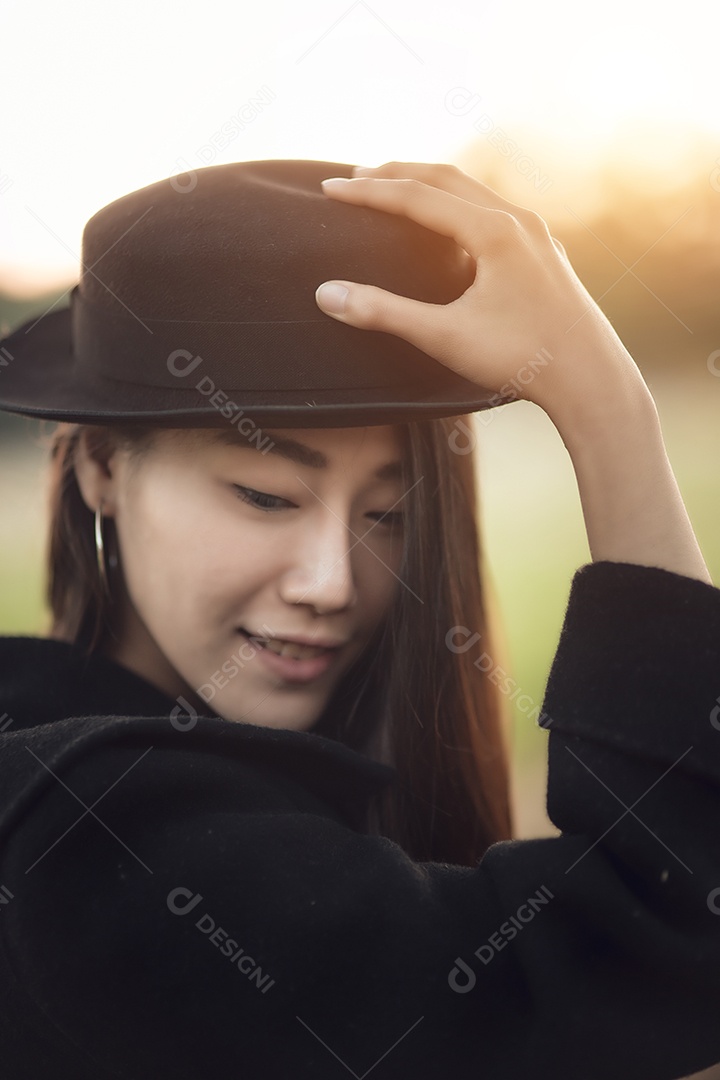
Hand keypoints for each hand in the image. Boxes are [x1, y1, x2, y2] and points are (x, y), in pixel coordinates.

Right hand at [315, 161, 642, 424]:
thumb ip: (384, 313)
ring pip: (474, 192)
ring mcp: (536, 235)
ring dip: (430, 186)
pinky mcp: (546, 254)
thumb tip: (327, 294)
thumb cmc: (521, 358)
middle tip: (356, 176)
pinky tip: (451, 225)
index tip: (331, 188)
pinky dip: (459, 205)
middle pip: (446, 179)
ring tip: (396, 190)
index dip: (369, 192)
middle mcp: (518, 221)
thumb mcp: (445, 337)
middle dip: (397, 175)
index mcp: (493, 231)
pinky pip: (494, 211)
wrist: (591, 379)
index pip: (417, 197)